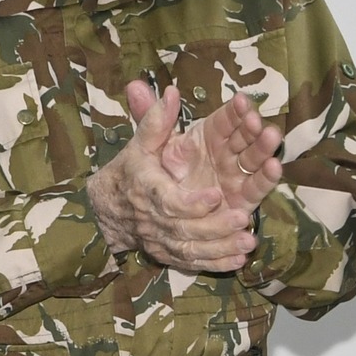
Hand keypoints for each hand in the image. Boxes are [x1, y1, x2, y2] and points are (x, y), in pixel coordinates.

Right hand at [89, 83, 256, 272]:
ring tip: (248, 243)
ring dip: (221, 249)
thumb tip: (171, 91)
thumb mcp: (140, 143)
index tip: (216, 194)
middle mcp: (154, 220)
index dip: (192, 202)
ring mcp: (161, 241)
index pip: (169, 201)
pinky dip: (216, 264)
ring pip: (192, 251)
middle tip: (242, 217)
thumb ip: (156, 120)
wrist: (107, 208)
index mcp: (147, 191)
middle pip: (185, 230)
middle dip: (215, 227)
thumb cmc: (130, 171)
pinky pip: (193, 264)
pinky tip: (238, 262)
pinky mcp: (169, 255)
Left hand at [138, 84, 283, 214]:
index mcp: (208, 137)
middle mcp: (226, 153)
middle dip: (252, 127)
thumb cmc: (160, 172)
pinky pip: (256, 187)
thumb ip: (149, 118)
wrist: (159, 210)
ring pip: (254, 158)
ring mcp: (236, 175)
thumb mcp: (151, 144)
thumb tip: (134, 86)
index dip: (234, 110)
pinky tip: (275, 166)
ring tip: (272, 135)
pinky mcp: (243, 199)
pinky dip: (267, 178)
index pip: (225, 120)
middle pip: (244, 137)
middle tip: (256, 119)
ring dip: (264, 148)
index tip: (241, 100)